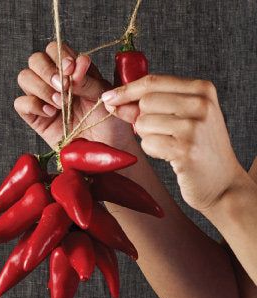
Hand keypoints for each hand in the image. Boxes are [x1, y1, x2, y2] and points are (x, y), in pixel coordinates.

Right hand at [14, 42, 135, 149]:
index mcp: (73, 72)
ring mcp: (44, 99)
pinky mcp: (36, 118)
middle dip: (47, 71)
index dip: (60, 55)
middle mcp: (55, 83)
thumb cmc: (108, 122)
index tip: (71, 68)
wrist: (105, 149)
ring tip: (60, 103)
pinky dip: (33, 105)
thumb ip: (87, 79)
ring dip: (41, 87)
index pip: (55, 50)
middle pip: (36, 60)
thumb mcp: (103, 95)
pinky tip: (51, 113)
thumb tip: (72, 68)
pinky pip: (20, 103)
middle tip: (63, 88)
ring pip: (25, 77)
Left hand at [101, 74, 245, 210]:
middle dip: (142, 119)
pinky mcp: (186, 150)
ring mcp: (195, 127)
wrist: (221, 182)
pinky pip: (148, 144)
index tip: (109, 97)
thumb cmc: (198, 147)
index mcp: (202, 89)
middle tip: (160, 132)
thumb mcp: (181, 118)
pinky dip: (153, 151)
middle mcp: (201, 104)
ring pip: (143, 123)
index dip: (126, 90)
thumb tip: (114, 100)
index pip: (152, 82)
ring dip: (148, 136)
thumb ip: (149, 106)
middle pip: (145, 102)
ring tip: (170, 144)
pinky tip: (170, 155)